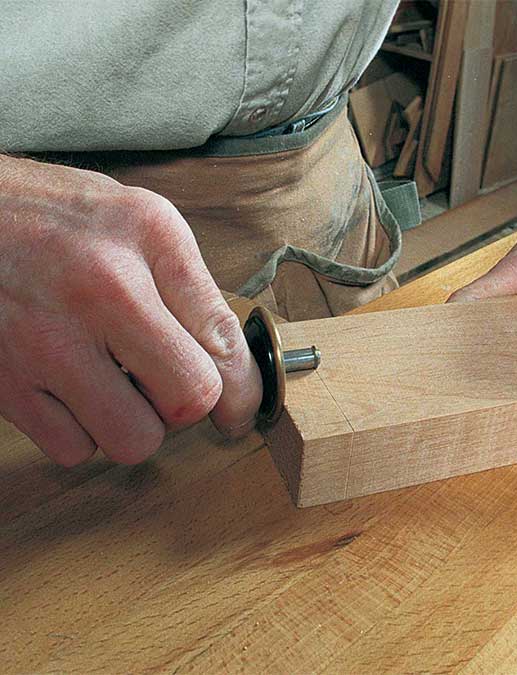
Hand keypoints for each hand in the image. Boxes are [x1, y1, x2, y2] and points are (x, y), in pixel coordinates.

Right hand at [0, 156, 261, 465]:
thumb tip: (238, 377)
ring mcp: (36, 349)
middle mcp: (88, 302)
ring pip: (128, 441)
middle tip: (163, 373)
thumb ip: (200, 298)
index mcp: (136, 258)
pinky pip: (70, 448)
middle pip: (182, 407)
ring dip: (134, 420)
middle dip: (185, 401)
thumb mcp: (147, 225)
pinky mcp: (1, 384)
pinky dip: (81, 430)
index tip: (238, 405)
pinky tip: (72, 386)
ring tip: (114, 376)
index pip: (214, 357)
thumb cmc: (60, 216)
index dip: (239, 394)